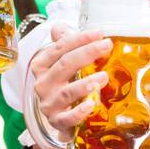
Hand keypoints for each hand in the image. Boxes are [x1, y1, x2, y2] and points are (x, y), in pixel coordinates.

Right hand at [29, 23, 111, 141]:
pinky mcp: (57, 122)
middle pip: (64, 65)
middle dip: (87, 53)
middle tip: (107, 46)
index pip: (59, 48)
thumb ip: (63, 45)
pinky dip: (79, 112)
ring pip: (67, 92)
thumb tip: (59, 26)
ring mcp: (49, 104)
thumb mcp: (61, 64)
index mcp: (42, 65)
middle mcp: (42, 84)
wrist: (61, 119)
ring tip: (104, 76)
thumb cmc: (63, 86)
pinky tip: (92, 104)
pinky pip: (67, 118)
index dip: (79, 39)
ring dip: (85, 83)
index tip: (100, 33)